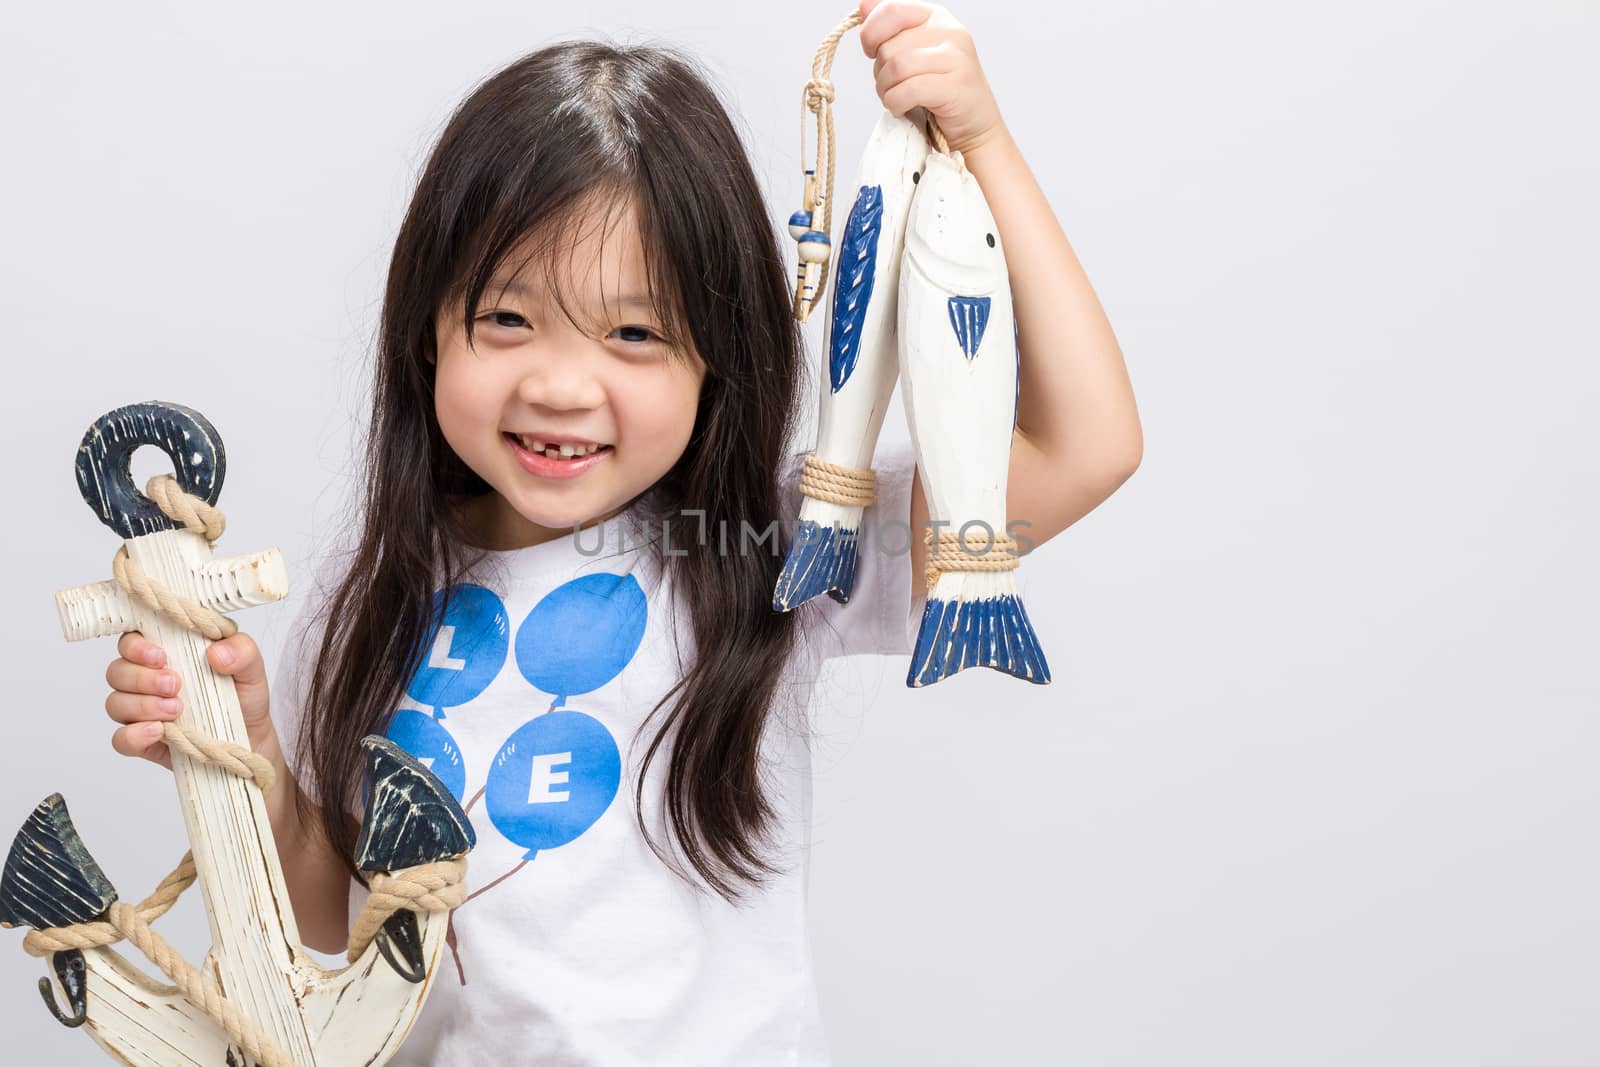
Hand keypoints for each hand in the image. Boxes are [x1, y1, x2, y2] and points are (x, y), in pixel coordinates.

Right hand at [105, 629, 273, 769]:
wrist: (252, 737)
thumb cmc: (242, 694)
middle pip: (117, 672)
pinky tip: (158, 731)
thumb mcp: (251, 667)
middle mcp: (145, 679)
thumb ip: (241, 651)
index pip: (131, 640)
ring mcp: (141, 711)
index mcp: (166, 651)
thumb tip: (217, 653)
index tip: (160, 656)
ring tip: (177, 710)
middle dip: (143, 678)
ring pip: (115, 703)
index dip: (136, 646)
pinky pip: (121, 739)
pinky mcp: (143, 741)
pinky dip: (134, 735)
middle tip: (175, 685)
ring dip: (143, 705)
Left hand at [857, 1, 1007, 158]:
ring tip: (898, 99)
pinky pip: (909, 90)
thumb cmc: (940, 91)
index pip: (891, 10)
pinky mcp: (956, 86)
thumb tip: (863, 6)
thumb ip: (890, 28)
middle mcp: (949, 31)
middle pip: (889, 47)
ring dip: (886, 91)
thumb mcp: (913, 53)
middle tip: (894, 88)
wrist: (975, 124)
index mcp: (936, 17)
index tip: (871, 52)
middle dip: (880, 74)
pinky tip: (904, 108)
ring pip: (896, 68)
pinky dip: (897, 104)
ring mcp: (956, 57)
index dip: (870, 33)